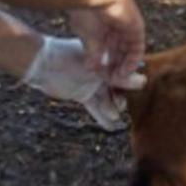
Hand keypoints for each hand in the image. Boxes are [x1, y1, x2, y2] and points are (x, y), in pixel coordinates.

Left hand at [21, 36, 144, 130]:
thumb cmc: (69, 59)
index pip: (124, 71)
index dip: (132, 81)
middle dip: (120, 97)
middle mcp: (101, 72)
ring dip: (111, 108)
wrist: (42, 64)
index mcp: (106, 59)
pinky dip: (102, 117)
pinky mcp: (82, 95)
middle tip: (120, 105)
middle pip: (117, 87)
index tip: (140, 88)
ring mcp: (91, 84)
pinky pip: (95, 107)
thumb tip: (143, 82)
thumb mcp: (97, 70)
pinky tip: (111, 126)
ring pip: (107, 99)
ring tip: (114, 115)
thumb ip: (118, 77)